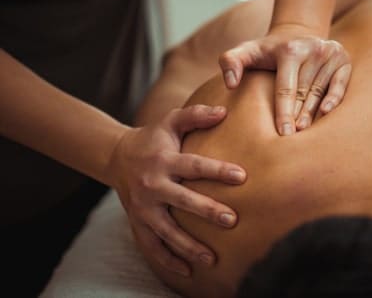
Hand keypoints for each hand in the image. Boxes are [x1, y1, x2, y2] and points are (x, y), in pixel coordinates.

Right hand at [107, 105, 246, 276]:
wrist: (117, 157)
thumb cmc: (154, 139)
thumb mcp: (171, 121)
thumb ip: (196, 115)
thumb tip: (224, 111)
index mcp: (164, 160)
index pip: (194, 165)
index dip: (217, 170)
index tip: (242, 176)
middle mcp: (153, 185)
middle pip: (182, 200)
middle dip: (206, 211)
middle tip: (231, 220)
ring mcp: (144, 208)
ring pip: (166, 231)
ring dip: (189, 246)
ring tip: (212, 259)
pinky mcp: (138, 223)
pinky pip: (151, 247)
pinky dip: (167, 262)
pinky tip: (188, 272)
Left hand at [218, 24, 350, 134]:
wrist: (296, 34)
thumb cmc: (268, 51)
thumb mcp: (246, 51)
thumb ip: (230, 62)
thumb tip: (231, 83)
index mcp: (290, 49)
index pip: (286, 88)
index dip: (283, 113)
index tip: (282, 135)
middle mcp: (313, 49)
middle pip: (304, 92)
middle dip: (297, 117)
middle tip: (291, 140)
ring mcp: (330, 54)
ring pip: (320, 92)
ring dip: (313, 114)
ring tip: (304, 134)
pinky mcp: (343, 60)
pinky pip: (340, 84)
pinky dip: (335, 99)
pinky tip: (326, 114)